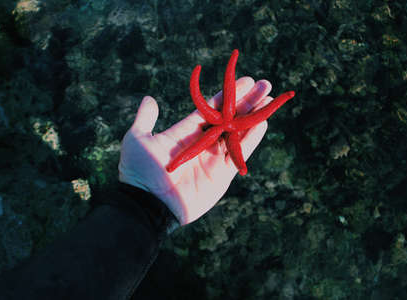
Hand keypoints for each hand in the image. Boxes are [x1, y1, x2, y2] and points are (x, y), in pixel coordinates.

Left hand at [118, 77, 272, 224]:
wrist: (149, 204)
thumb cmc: (141, 172)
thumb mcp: (138, 140)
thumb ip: (145, 119)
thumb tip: (149, 99)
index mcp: (185, 132)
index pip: (210, 110)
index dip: (226, 96)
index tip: (244, 81)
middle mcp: (202, 143)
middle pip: (228, 118)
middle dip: (246, 102)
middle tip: (264, 85)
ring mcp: (213, 158)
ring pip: (238, 133)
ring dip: (253, 117)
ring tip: (269, 99)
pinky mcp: (222, 174)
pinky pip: (239, 154)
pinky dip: (251, 139)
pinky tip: (263, 123)